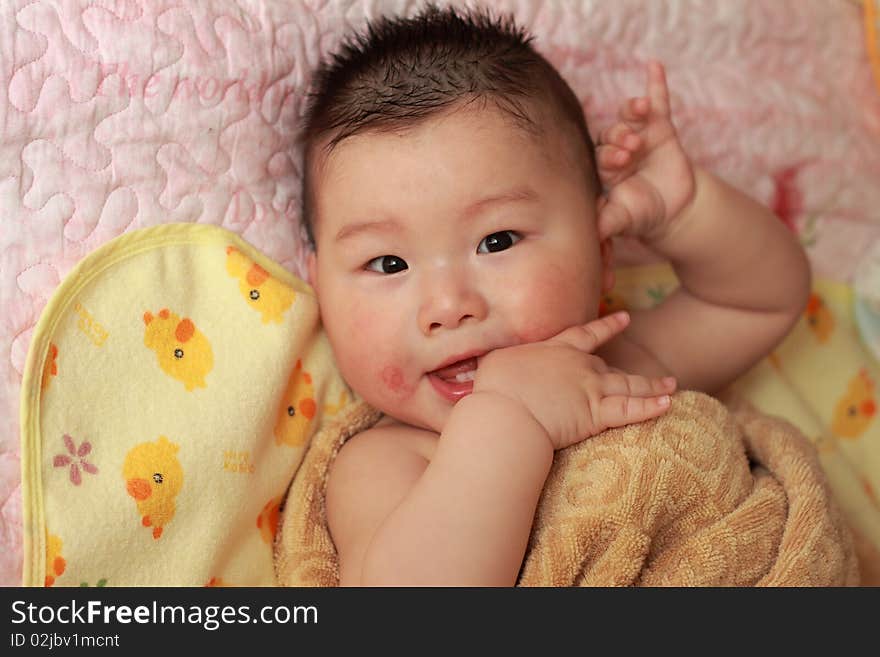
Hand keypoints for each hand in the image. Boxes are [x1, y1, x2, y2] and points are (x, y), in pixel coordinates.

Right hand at [473, 312, 675, 449]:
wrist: (505, 411)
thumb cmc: (494, 388)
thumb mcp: (493, 362)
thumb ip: (501, 358)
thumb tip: (492, 356)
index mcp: (554, 349)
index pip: (584, 334)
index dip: (606, 327)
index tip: (624, 319)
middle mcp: (578, 364)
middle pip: (609, 364)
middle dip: (628, 368)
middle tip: (650, 371)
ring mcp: (590, 387)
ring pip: (628, 385)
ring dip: (651, 385)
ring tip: (672, 384)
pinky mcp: (596, 413)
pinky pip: (630, 410)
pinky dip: (650, 407)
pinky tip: (668, 403)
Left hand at [596, 61, 695, 243]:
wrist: (673, 210)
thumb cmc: (640, 214)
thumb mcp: (623, 219)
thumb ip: (606, 222)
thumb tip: (589, 233)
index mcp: (602, 167)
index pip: (599, 155)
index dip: (608, 154)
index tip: (620, 161)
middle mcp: (616, 146)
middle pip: (612, 133)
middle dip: (621, 137)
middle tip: (632, 148)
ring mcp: (639, 134)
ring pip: (630, 116)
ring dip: (633, 110)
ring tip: (639, 109)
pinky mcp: (661, 127)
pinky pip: (658, 101)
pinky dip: (656, 84)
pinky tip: (654, 66)